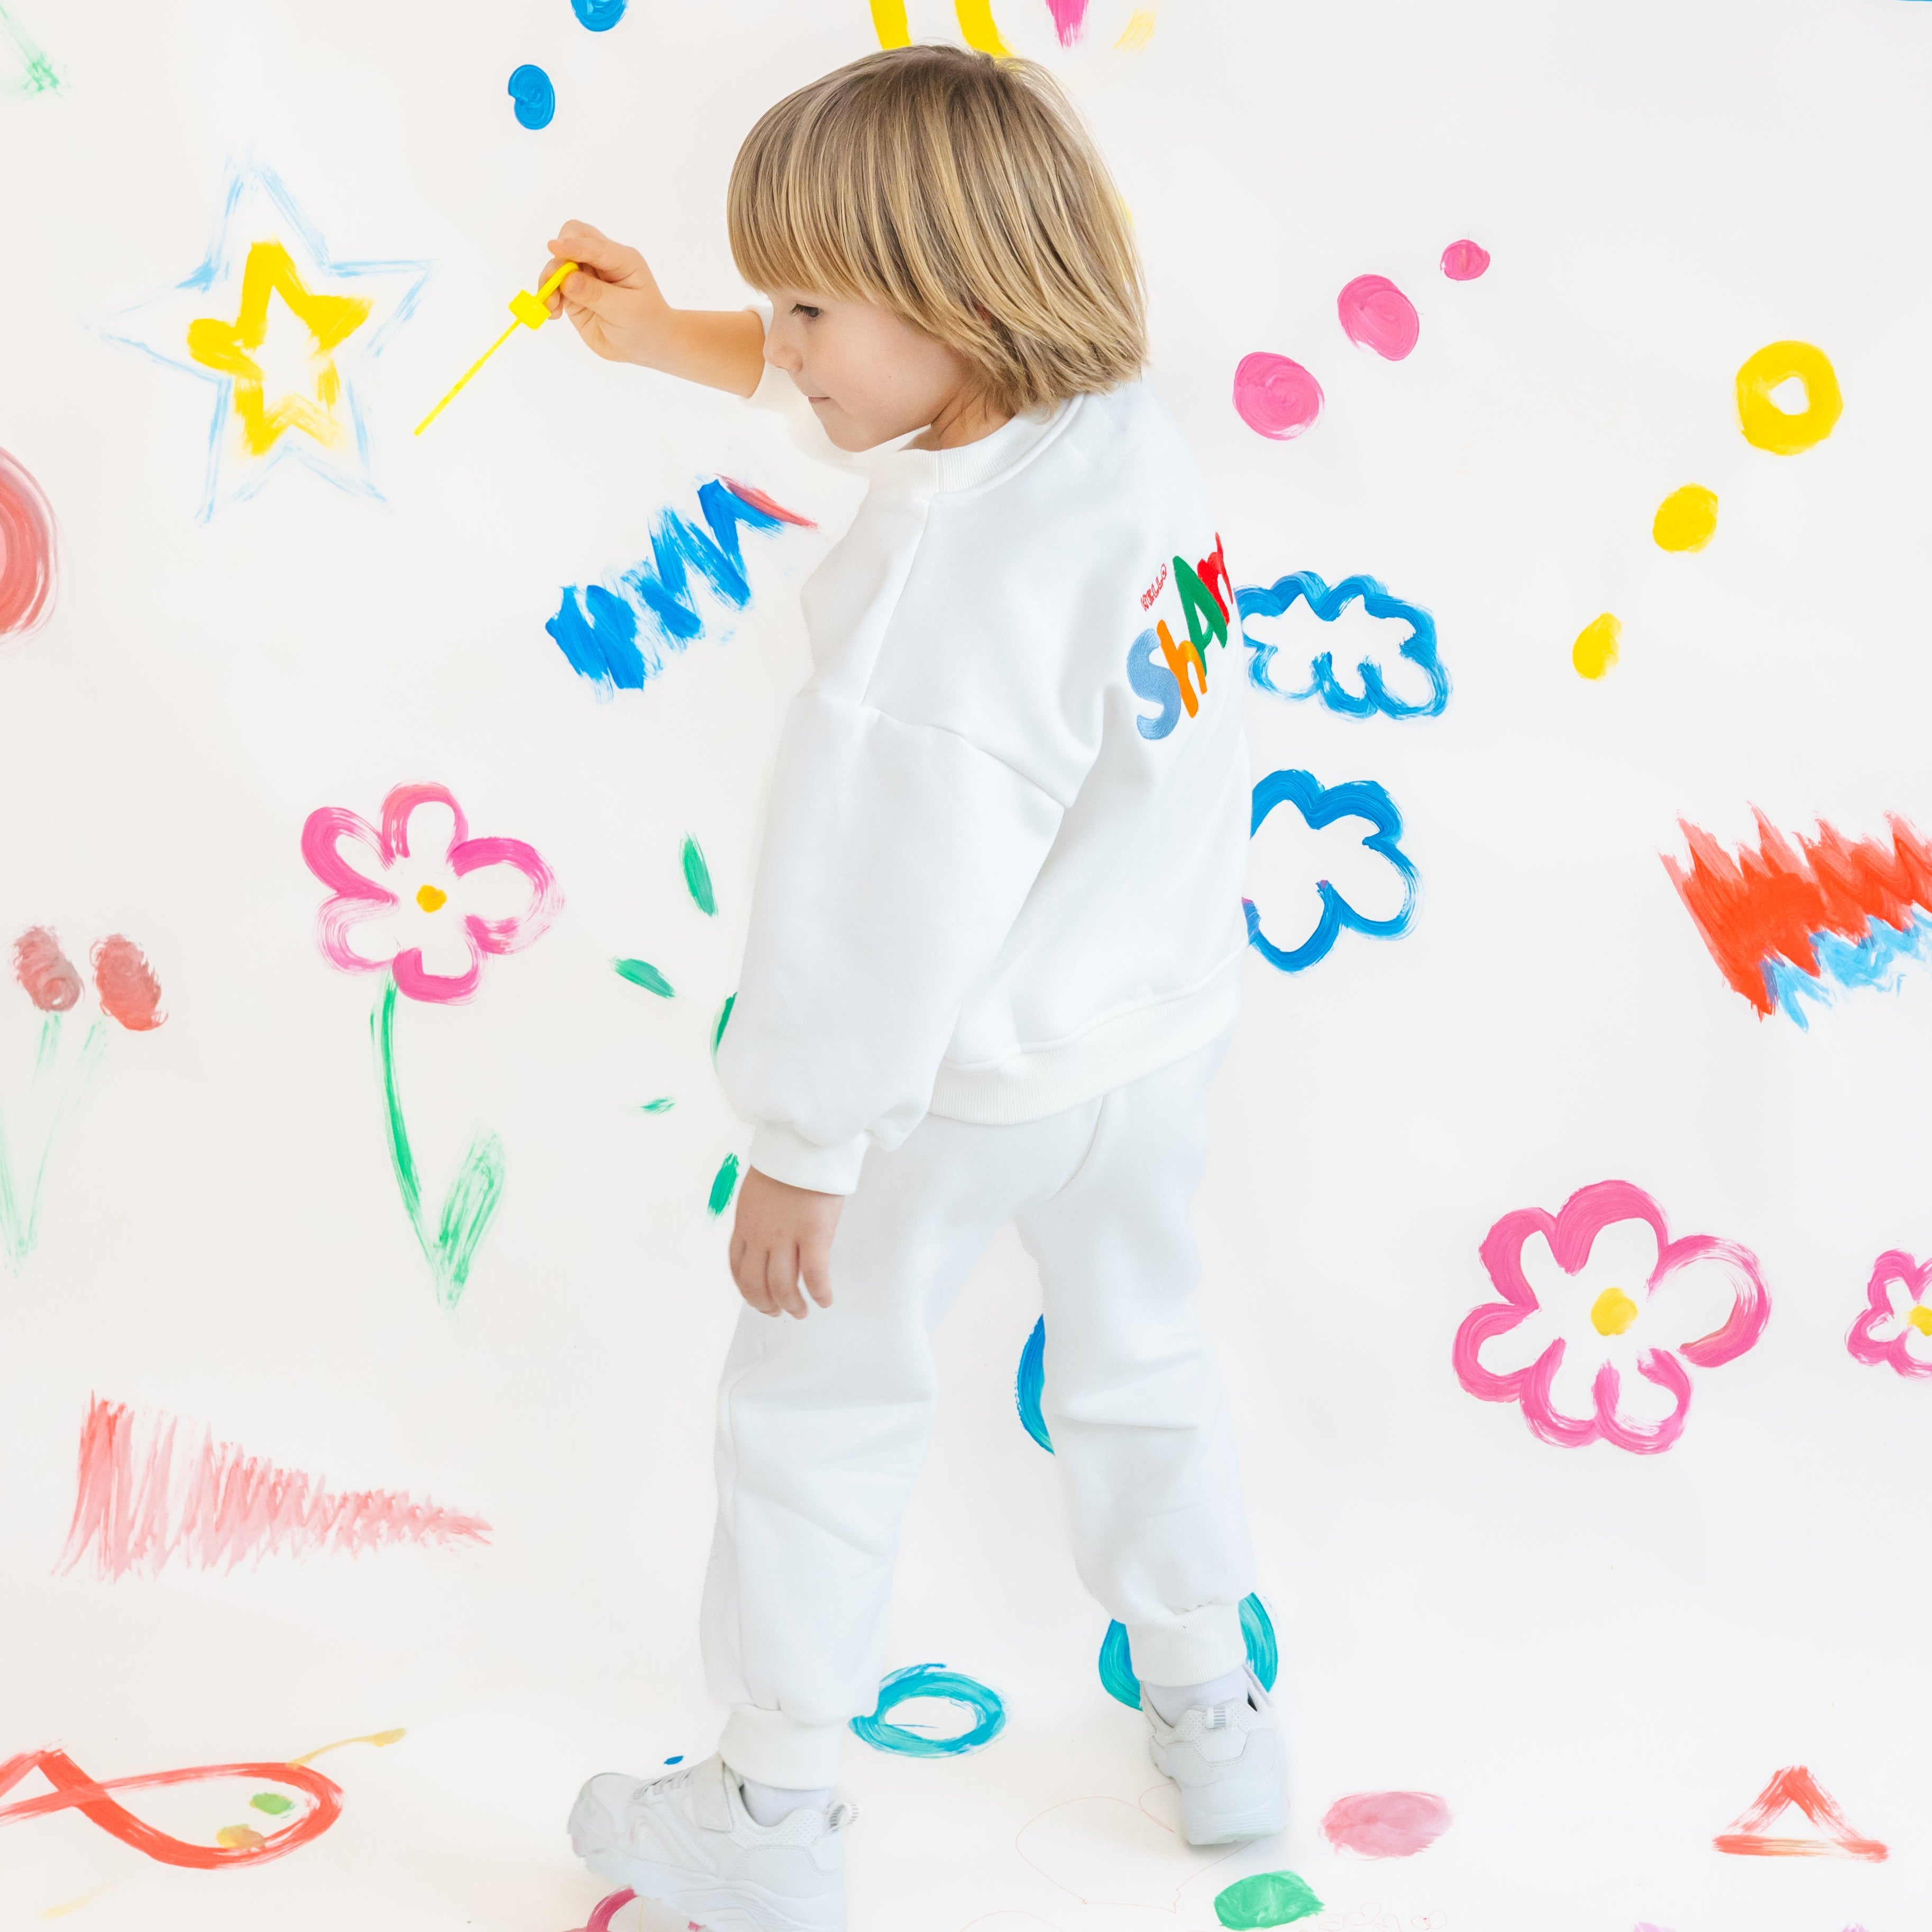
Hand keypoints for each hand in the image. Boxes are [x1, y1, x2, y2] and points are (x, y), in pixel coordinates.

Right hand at [541, 219, 671, 365]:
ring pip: (557, 264)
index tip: (553, 247)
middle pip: (571, 239)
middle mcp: (601, 261)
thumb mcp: (625, 310)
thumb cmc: (645, 324)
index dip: (572, 246)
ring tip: (552, 306)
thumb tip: (567, 279)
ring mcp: (586, 275)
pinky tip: (554, 313)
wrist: (647, 345)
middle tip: (555, 283)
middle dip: (558, 258)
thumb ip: (596, 294)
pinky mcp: (574, 292)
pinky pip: (553, 287)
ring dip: (549, 281)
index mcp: (621, 259)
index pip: (593, 244)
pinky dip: (548, 296)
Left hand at [729, 1167, 841, 1318]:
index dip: (746, 1289)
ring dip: (792, 1305)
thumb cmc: (787, 1159)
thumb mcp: (758, 1188)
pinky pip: (814, 1276)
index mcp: (744, 1222)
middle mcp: (760, 1234)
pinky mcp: (814, 1235)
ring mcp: (786, 1236)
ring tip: (802, 1312)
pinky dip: (819, 1293)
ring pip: (783, 1286)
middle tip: (777, 1312)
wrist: (805, 1142)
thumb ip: (758, 1214)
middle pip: (755, 1283)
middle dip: (765, 1304)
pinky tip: (825, 1300)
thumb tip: (767, 1233)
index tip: (756, 1298)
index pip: (737, 1266)